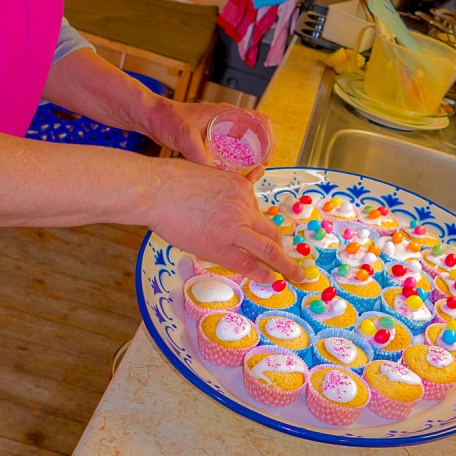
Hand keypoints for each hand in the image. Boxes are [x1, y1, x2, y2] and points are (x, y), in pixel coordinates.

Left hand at [145, 99, 274, 166]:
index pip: (260, 121)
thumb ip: (198, 154)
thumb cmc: (167, 118)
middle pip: (256, 132)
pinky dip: (238, 158)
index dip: (268, 138)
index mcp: (226, 113)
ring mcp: (221, 128)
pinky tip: (232, 171)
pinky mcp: (213, 137)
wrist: (152, 117)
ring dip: (251, 155)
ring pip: (246, 141)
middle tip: (259, 168)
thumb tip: (212, 173)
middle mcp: (227, 119)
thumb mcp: (185, 136)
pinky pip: (233, 147)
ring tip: (249, 172)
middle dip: (263, 150)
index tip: (266, 156)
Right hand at [146, 158, 303, 283]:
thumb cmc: (173, 181)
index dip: (264, 228)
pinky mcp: (221, 246)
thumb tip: (231, 190)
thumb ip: (223, 187)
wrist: (158, 190)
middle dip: (283, 248)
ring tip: (298, 276)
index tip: (270, 237)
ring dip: (287, 265)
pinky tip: (270, 280)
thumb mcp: (207, 176)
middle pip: (272, 230)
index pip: (258, 212)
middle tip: (291, 261)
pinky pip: (248, 263)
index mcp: (241, 188)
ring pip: (270, 249)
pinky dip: (262, 273)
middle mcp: (244, 206)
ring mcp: (235, 227)